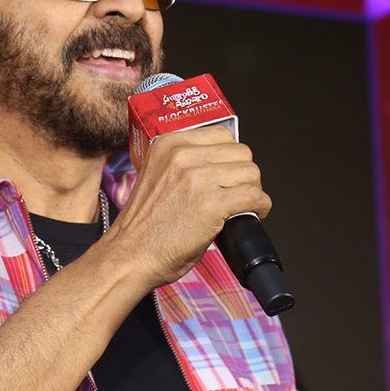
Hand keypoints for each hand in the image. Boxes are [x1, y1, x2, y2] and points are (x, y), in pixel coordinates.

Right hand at [104, 125, 270, 288]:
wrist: (128, 255)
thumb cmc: (142, 227)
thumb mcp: (157, 177)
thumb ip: (183, 165)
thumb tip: (218, 166)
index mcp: (168, 144)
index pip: (222, 134)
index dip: (230, 156)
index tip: (230, 172)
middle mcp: (182, 155)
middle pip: (241, 152)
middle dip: (244, 173)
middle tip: (238, 191)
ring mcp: (197, 178)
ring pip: (250, 172)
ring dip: (253, 189)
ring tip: (244, 204)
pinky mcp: (212, 203)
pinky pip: (254, 196)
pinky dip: (260, 206)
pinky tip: (254, 214)